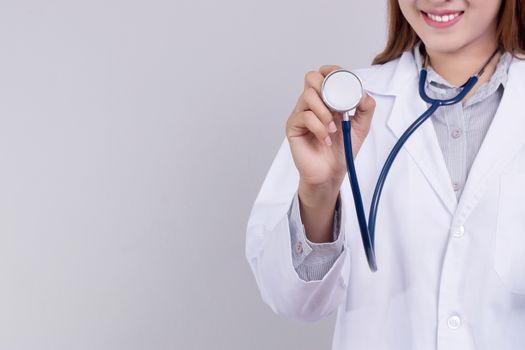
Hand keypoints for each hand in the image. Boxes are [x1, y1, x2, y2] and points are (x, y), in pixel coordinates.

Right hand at [286, 65, 375, 191]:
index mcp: (327, 100)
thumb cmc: (341, 151)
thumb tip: (364, 93)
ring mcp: (301, 114)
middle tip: (336, 105)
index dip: (332, 71)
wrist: (331, 173)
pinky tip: (324, 139)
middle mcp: (312, 104)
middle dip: (326, 88)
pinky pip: (304, 117)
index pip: (324, 75)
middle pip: (311, 77)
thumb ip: (365, 109)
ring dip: (324, 111)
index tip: (343, 79)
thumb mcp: (361, 128)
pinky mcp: (293, 127)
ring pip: (307, 95)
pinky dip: (318, 127)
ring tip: (332, 129)